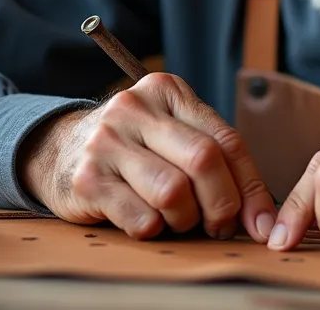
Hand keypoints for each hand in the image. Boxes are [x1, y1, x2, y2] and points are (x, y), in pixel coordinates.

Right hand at [19, 73, 276, 242]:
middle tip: (220, 227)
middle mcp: (134, 108)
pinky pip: (141, 218)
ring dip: (185, 219)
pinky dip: (154, 229)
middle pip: (204, 160)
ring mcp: (107, 141)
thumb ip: (216, 160)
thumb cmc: (133, 148)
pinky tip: (147, 221)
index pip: (226, 140)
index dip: (251, 187)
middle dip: (223, 204)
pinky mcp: (86, 178)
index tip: (261, 222)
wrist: (57, 150)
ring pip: (173, 192)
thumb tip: (263, 218)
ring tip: (178, 220)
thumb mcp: (172, 135)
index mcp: (166, 91)